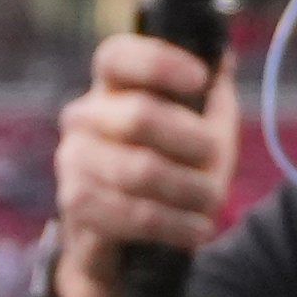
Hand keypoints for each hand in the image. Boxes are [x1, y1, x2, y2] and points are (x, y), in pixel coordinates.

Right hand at [43, 38, 237, 296]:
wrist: (133, 239)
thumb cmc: (173, 165)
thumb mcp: (201, 124)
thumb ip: (210, 90)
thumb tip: (221, 58)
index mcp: (112, 86)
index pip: (118, 57)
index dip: (159, 63)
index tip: (200, 78)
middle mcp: (84, 117)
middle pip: (140, 116)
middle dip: (193, 141)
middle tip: (218, 159)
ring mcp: (74, 161)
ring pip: (141, 170)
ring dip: (190, 188)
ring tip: (213, 199)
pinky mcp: (77, 205)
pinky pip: (134, 214)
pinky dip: (176, 224)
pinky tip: (198, 227)